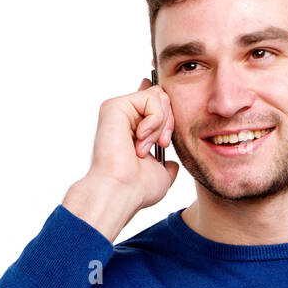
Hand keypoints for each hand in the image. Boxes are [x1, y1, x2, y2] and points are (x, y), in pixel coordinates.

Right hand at [62, 77, 179, 240]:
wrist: (122, 191)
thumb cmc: (136, 189)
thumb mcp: (161, 176)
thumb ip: (167, 166)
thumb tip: (172, 165)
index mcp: (132, 130)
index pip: (151, 104)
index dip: (165, 107)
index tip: (166, 124)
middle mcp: (124, 117)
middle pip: (161, 98)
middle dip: (169, 122)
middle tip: (161, 145)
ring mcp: (118, 110)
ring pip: (158, 96)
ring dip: (161, 124)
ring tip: (146, 145)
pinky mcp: (115, 105)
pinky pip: (151, 98)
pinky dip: (155, 121)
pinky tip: (140, 138)